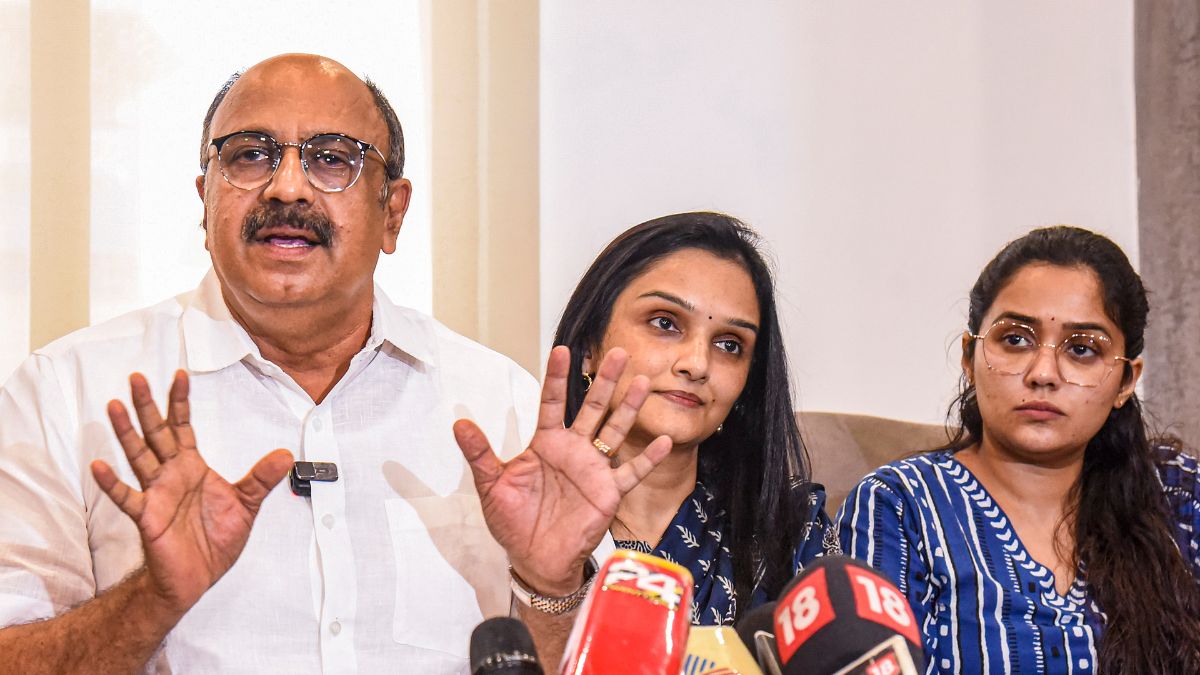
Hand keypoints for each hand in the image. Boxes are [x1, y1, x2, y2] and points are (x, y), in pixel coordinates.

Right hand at [90, 370, 292, 615]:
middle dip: (148, 405)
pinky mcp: (148, 517)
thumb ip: (262, 478)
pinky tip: (100, 465)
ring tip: (114, 406)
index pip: (183, 426)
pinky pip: (127, 497)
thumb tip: (287, 454)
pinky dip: (112, 483)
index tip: (179, 374)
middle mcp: (171, 475)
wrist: (198, 577)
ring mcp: (156, 493)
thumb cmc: (216, 539)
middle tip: (136, 377)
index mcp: (193, 467)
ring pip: (139, 456)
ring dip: (126, 432)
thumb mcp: (247, 504)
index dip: (181, 401)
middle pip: (157, 432)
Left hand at [454, 346, 671, 595]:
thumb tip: (458, 424)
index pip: (552, 403)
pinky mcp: (608, 492)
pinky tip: (663, 440)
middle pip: (592, 408)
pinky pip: (631, 473)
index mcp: (546, 443)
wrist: (535, 559)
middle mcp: (573, 450)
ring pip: (615, 431)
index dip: (557, 377)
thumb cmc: (513, 521)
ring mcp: (594, 469)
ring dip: (629, 408)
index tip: (562, 350)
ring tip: (642, 383)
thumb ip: (479, 454)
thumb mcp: (492, 486)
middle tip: (619, 352)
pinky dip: (648, 458)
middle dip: (604, 381)